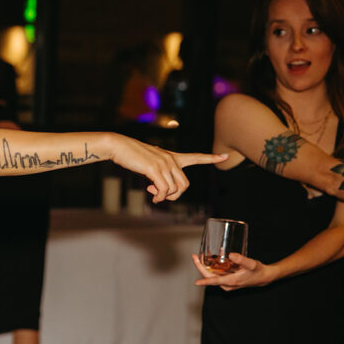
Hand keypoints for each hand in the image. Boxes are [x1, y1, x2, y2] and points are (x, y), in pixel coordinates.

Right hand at [111, 135, 227, 203]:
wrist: (119, 146)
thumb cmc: (132, 155)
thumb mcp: (150, 163)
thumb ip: (159, 173)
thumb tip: (161, 188)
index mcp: (172, 156)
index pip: (196, 157)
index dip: (211, 158)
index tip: (224, 156)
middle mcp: (171, 159)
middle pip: (185, 184)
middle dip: (175, 195)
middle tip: (161, 196)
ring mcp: (164, 163)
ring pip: (174, 189)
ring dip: (164, 197)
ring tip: (153, 194)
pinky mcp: (154, 169)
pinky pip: (163, 189)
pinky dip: (158, 196)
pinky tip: (150, 193)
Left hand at [190, 252, 276, 289]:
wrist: (263, 277)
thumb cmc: (257, 271)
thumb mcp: (251, 264)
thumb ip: (241, 259)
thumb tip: (230, 255)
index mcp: (231, 281)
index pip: (215, 282)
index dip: (204, 281)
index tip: (196, 283)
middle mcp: (227, 284)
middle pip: (210, 276)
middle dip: (201, 266)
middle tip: (195, 256)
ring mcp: (227, 283)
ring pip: (212, 275)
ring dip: (206, 265)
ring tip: (201, 255)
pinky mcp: (228, 280)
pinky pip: (217, 274)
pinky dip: (213, 266)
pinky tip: (213, 258)